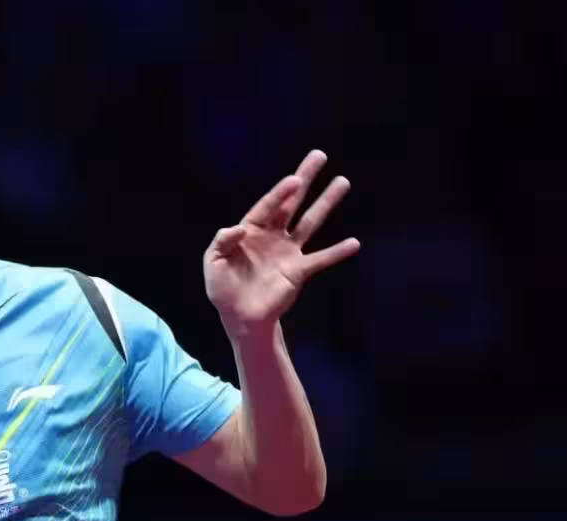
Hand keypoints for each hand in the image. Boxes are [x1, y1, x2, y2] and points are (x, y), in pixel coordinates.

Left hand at [203, 150, 359, 331]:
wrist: (240, 317)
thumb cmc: (223, 289)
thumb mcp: (213, 264)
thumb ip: (221, 242)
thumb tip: (239, 227)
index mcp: (250, 230)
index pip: (268, 206)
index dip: (281, 193)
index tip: (295, 179)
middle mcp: (272, 235)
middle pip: (291, 203)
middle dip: (305, 180)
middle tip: (319, 156)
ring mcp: (287, 251)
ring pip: (310, 222)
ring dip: (326, 203)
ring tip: (342, 182)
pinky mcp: (298, 271)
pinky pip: (320, 259)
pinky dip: (337, 252)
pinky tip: (354, 243)